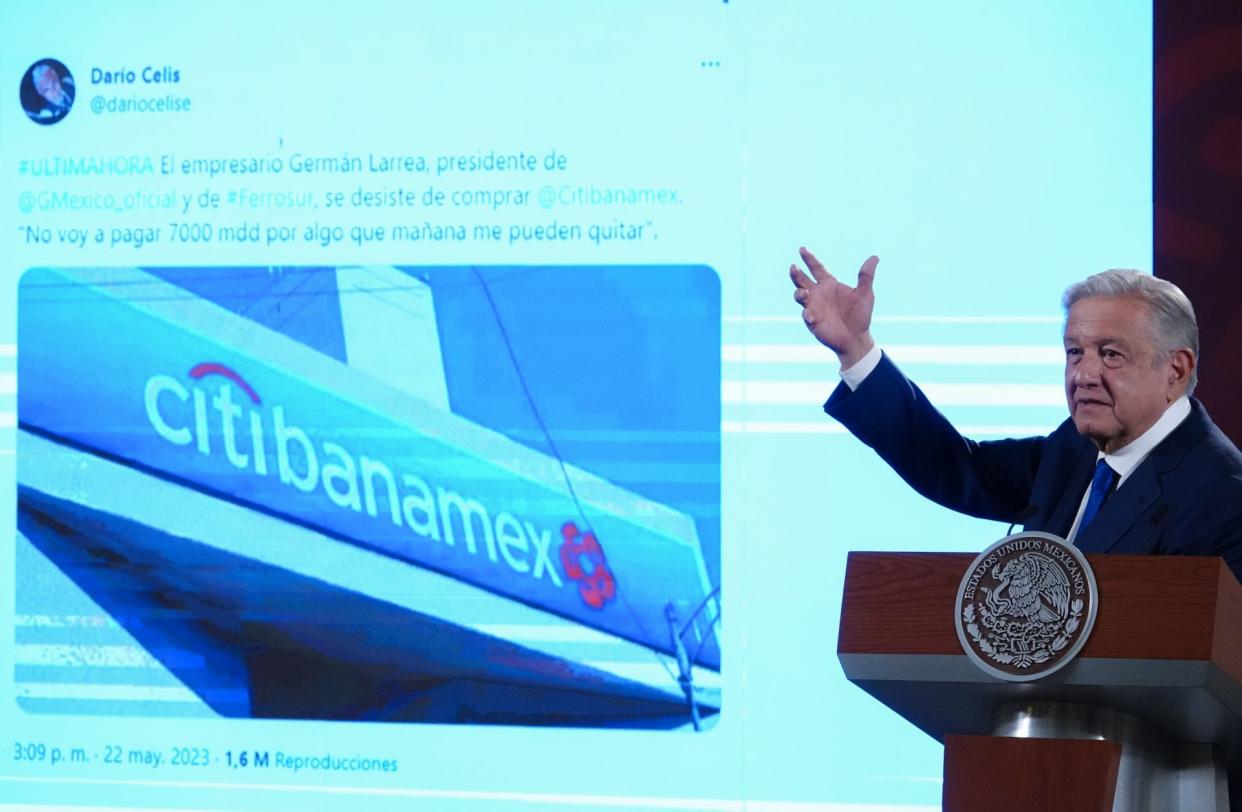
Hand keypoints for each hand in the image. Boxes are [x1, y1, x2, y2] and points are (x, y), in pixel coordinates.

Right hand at [789, 247, 877, 368]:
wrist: (856, 338)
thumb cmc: (860, 315)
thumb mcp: (865, 294)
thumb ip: (866, 276)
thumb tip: (875, 257)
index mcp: (829, 284)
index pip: (817, 268)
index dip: (809, 259)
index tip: (802, 249)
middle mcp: (818, 294)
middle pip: (802, 280)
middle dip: (797, 274)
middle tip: (793, 267)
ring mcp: (813, 307)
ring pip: (800, 296)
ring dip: (799, 293)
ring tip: (803, 293)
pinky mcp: (813, 321)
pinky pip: (807, 315)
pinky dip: (807, 314)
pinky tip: (811, 316)